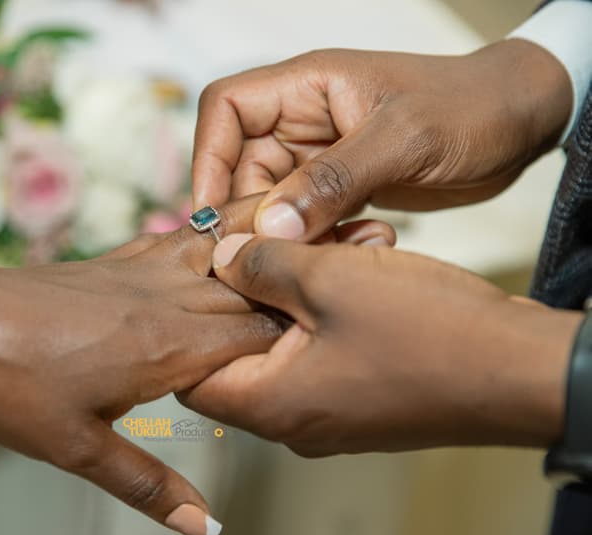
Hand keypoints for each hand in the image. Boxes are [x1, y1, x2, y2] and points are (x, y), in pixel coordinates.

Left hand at [0, 195, 394, 534]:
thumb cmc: (12, 384)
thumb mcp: (78, 448)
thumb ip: (147, 483)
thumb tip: (202, 524)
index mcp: (168, 346)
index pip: (259, 333)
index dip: (303, 332)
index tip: (344, 328)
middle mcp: (167, 299)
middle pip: (252, 290)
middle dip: (300, 287)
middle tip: (350, 273)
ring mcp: (144, 270)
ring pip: (225, 251)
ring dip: (266, 248)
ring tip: (312, 233)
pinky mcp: (121, 257)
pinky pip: (184, 237)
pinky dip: (217, 234)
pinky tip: (231, 233)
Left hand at [180, 234, 581, 455]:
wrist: (521, 370)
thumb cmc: (429, 333)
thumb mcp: (329, 277)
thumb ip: (262, 264)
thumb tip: (221, 258)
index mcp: (270, 404)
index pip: (191, 376)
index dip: (190, 320)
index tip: (202, 272)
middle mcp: (293, 422)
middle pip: (238, 354)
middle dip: (251, 291)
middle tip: (267, 243)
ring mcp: (330, 414)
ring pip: (286, 345)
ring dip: (297, 291)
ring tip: (329, 243)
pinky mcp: (361, 400)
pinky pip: (323, 352)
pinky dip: (327, 310)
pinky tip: (356, 263)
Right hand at [192, 39, 571, 241]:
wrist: (519, 122)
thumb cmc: (469, 107)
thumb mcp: (403, 140)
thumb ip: (334, 182)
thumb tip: (270, 227)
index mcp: (306, 87)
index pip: (226, 109)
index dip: (208, 158)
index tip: (213, 213)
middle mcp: (304, 120)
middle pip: (242, 168)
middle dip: (253, 214)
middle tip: (274, 254)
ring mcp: (320, 156)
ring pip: (273, 202)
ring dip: (292, 235)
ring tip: (333, 250)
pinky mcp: (339, 187)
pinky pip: (307, 219)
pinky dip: (320, 240)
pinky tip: (358, 244)